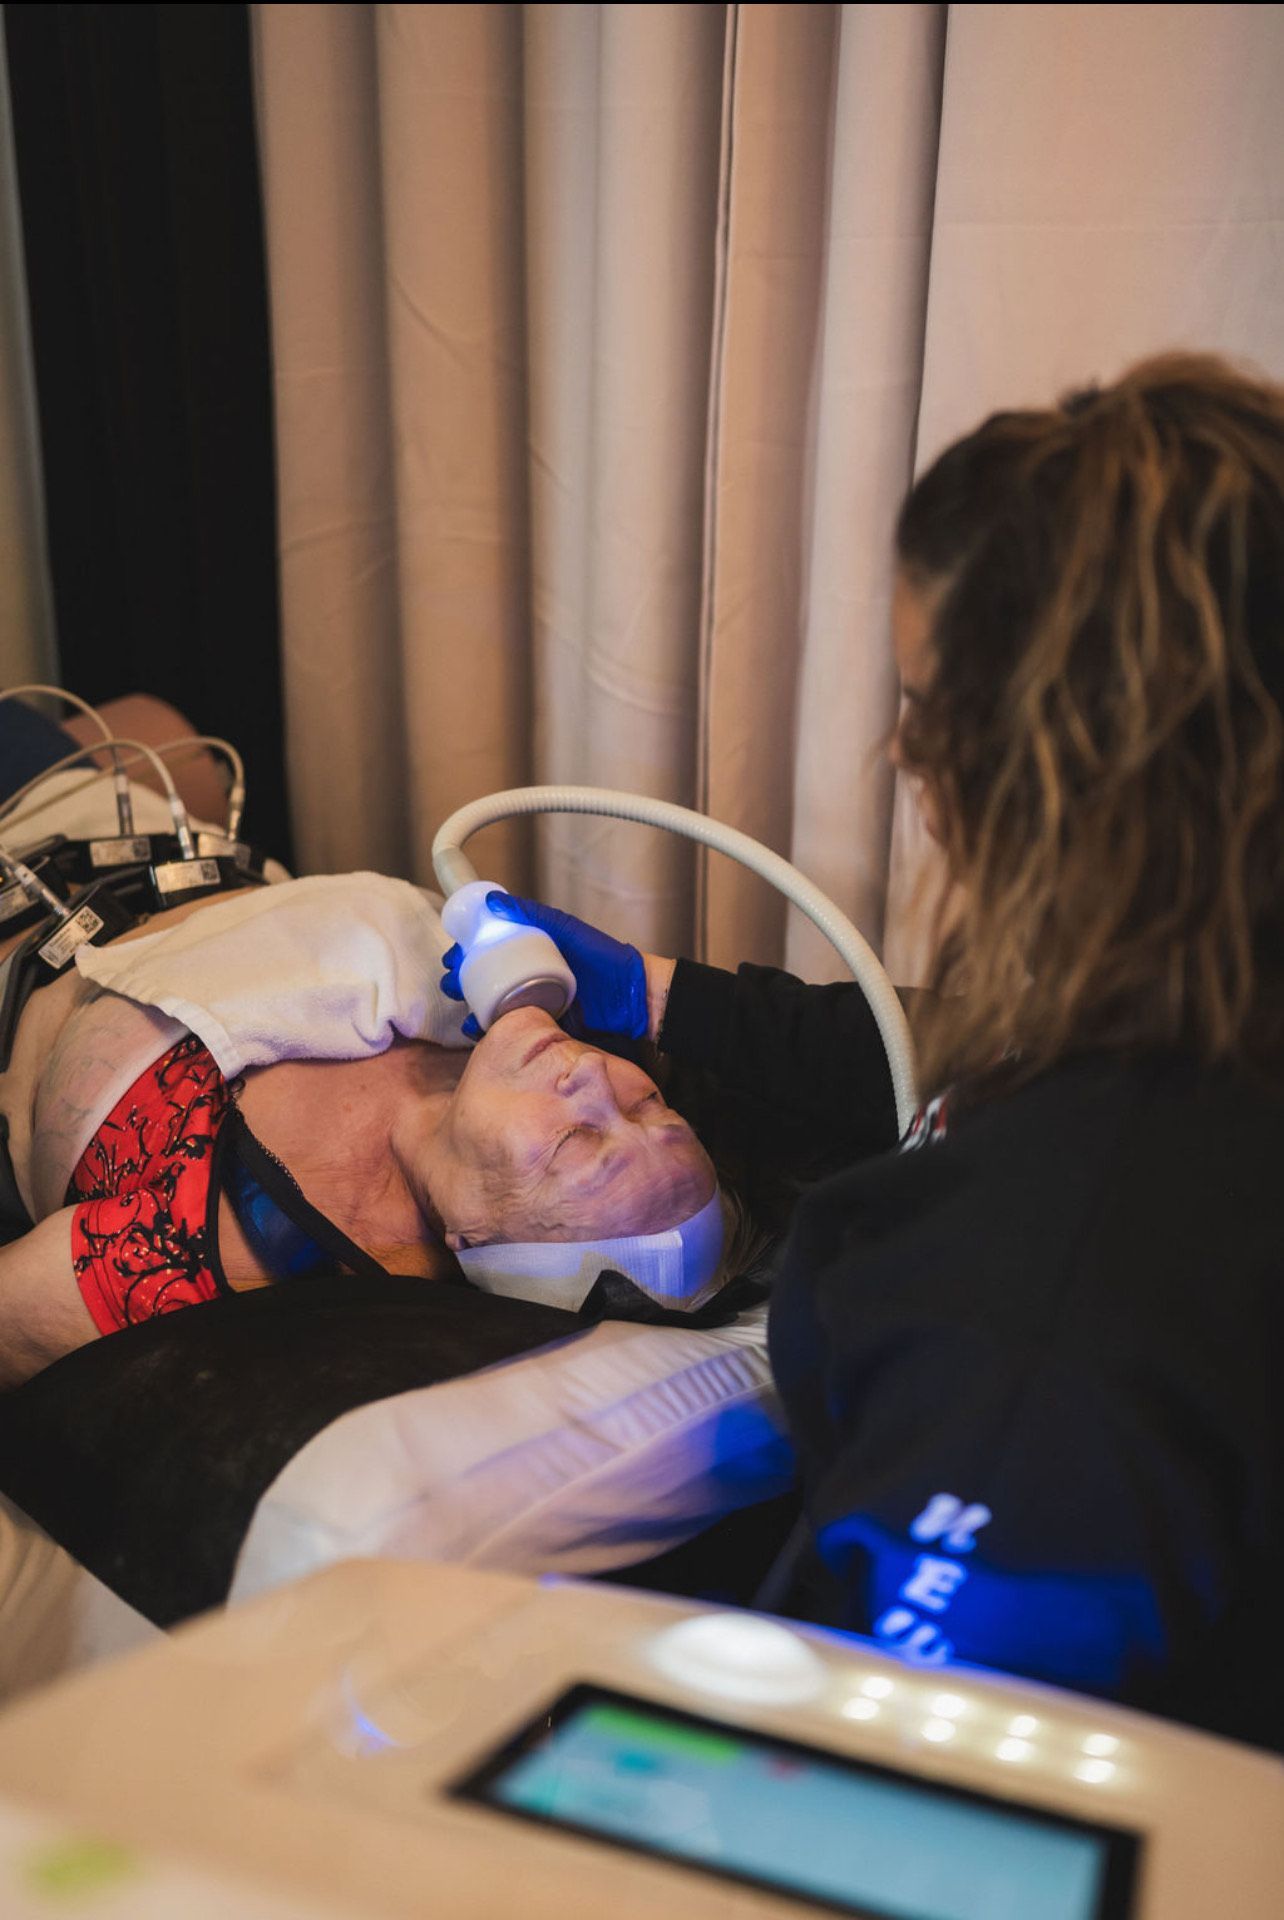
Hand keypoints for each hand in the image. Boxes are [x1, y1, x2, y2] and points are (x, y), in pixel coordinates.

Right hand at [440, 891, 648, 1038]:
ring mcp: (531, 1004)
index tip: (451, 956)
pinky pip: (508, 1030)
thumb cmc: (603, 958)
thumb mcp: (566, 930)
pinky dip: (488, 1032)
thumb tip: (493, 901)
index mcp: (529, 952)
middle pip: (481, 980)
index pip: (487, 951)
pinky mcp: (538, 1028)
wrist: (632, 999)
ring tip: (462, 1008)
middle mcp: (525, 978)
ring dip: (469, 1009)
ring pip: (489, 1006)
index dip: (464, 953)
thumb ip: (533, 914)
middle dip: (459, 982)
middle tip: (451, 984)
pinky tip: (477, 1031)